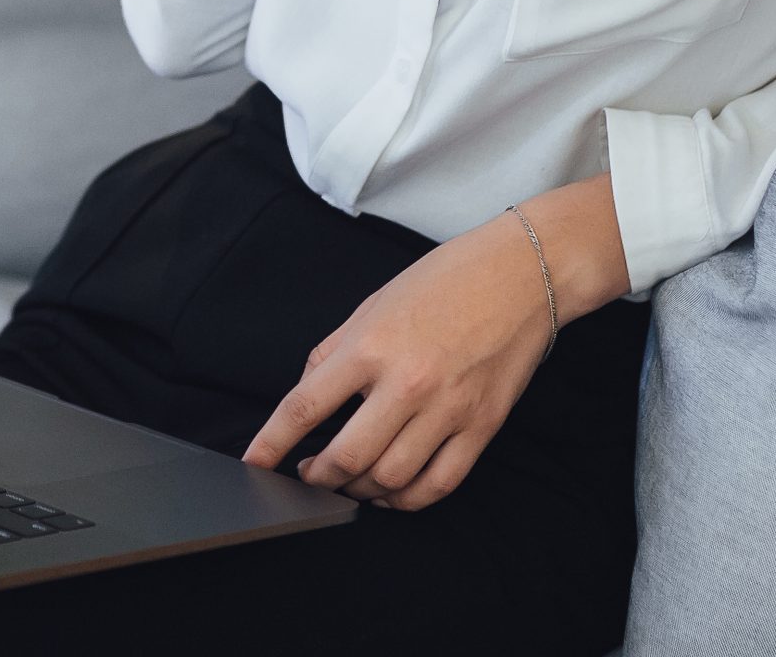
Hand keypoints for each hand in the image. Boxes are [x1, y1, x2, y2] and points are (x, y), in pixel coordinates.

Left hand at [239, 214, 557, 512]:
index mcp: (370, 346)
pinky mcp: (481, 427)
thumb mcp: (374, 303)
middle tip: (307, 477)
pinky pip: (438, 484)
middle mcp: (406, 383)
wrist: (522, 275)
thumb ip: (334, 351)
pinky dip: (407, 500)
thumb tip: (306, 394)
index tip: (253, 465)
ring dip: (359, 492)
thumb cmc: (446, 281)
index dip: (271, 444)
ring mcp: (447, 410)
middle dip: (317, 478)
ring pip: (389, 479)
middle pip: (346, 458)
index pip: (304, 407)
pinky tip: (391, 492)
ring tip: (349, 484)